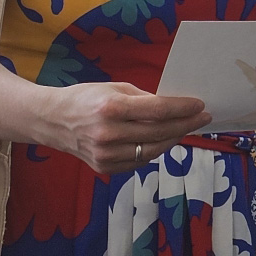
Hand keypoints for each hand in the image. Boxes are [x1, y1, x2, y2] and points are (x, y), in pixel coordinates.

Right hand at [42, 80, 209, 173]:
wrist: (52, 121)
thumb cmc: (86, 98)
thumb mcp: (115, 88)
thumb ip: (144, 99)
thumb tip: (174, 107)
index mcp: (111, 108)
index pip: (158, 110)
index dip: (183, 108)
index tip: (200, 105)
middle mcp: (108, 134)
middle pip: (160, 132)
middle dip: (186, 124)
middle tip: (202, 118)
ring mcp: (106, 154)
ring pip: (153, 151)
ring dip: (174, 139)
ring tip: (185, 129)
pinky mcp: (105, 167)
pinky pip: (139, 161)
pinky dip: (154, 151)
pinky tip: (162, 140)